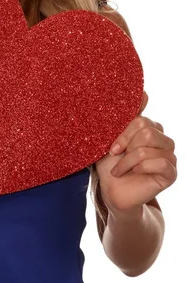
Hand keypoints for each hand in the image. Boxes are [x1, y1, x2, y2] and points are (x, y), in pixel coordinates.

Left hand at [95, 93, 176, 215]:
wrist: (111, 189)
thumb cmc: (110, 162)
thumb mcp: (113, 135)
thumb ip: (128, 114)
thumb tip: (144, 92)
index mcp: (150, 127)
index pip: (141, 119)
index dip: (123, 134)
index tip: (112, 148)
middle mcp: (162, 138)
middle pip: (146, 130)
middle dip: (126, 145)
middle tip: (117, 157)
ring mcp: (169, 155)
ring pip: (149, 146)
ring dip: (129, 159)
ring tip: (121, 168)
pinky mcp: (171, 172)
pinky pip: (160, 162)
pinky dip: (140, 168)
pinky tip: (134, 173)